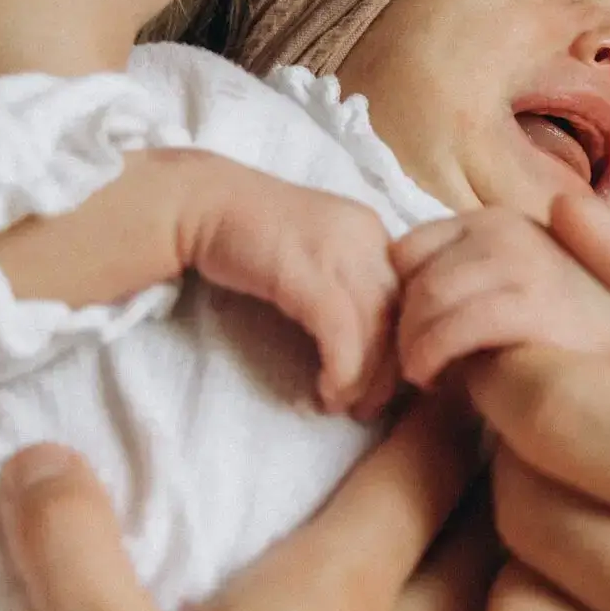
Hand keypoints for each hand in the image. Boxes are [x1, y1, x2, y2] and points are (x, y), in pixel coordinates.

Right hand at [0, 398, 485, 610]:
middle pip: (475, 558)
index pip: (412, 481)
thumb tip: (36, 453)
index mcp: (335, 600)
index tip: (486, 367)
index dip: (445, 419)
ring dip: (506, 606)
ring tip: (521, 578)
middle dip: (504, 494)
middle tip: (539, 448)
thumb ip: (68, 552)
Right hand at [193, 168, 399, 416]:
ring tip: (343, 407)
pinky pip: (341, 334)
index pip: (410, 298)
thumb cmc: (249, 237)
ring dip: (364, 381)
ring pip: (376, 330)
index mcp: (372, 232)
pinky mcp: (308, 271)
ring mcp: (339, 250)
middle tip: (369, 407)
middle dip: (390, 372)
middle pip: (401, 315)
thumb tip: (370, 344)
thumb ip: (346, 283)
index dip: (402, 346)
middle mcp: (366, 236)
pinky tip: (325, 392)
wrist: (200, 203)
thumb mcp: (314, 253)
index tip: (384, 382)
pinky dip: (341, 372)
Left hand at [393, 210, 609, 391]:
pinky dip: (430, 356)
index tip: (413, 340)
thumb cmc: (570, 343)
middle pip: (411, 272)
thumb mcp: (511, 294)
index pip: (409, 250)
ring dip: (412, 345)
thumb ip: (464, 287)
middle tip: (412, 369)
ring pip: (426, 297)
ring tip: (424, 378)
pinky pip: (452, 325)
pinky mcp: (535, 300)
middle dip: (400, 325)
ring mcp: (526, 258)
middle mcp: (509, 227)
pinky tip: (437, 382)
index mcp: (498, 220)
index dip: (401, 297)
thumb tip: (399, 310)